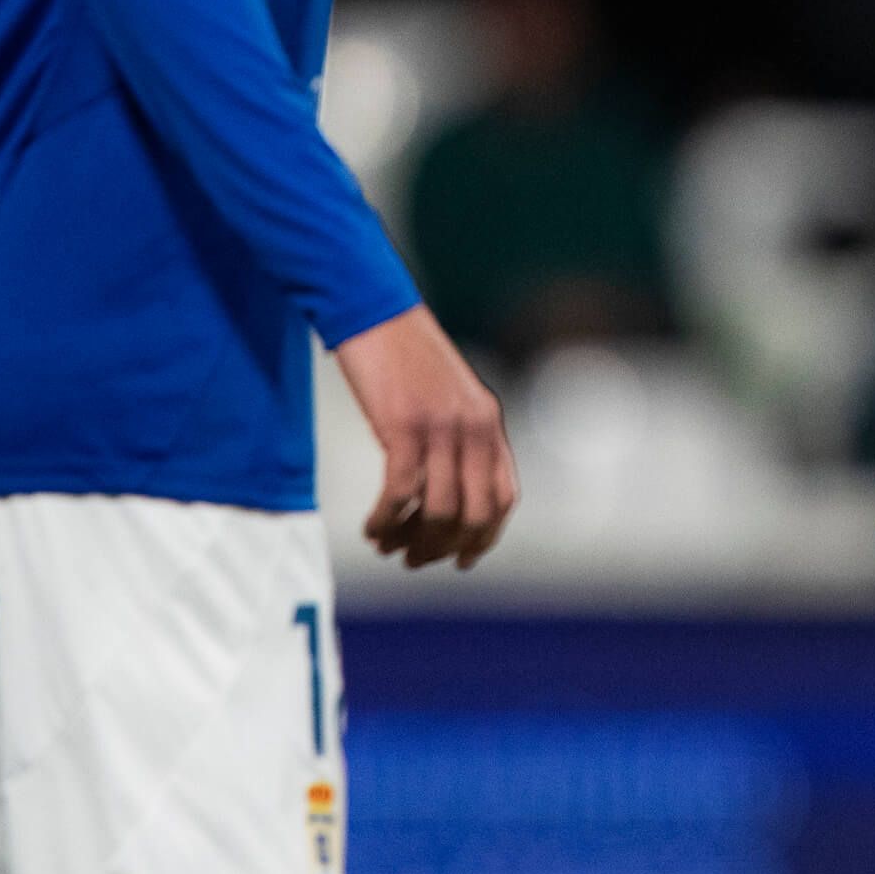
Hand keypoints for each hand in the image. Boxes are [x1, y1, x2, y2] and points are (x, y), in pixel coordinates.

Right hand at [332, 303, 518, 569]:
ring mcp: (440, 427)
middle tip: (413, 560)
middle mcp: (473, 427)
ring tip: (386, 546)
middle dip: (443, 548)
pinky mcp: (402, 426)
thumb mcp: (447, 397)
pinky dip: (384, 521)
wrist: (375, 312)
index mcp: (488, 421)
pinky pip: (400, 495)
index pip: (504, 497)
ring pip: (438, 511)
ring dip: (410, 541)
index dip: (486, 537)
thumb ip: (457, 438)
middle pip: (473, 514)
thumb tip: (446, 495)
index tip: (462, 560)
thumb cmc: (404, 358)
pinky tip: (371, 528)